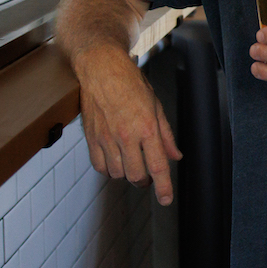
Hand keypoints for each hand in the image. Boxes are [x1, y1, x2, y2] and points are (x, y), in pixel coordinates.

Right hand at [74, 42, 182, 203]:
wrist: (101, 68)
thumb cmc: (130, 83)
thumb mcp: (156, 106)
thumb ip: (166, 135)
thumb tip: (174, 156)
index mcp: (146, 127)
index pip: (157, 166)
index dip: (163, 187)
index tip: (166, 199)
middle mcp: (126, 136)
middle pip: (136, 175)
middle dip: (144, 180)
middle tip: (148, 175)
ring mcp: (106, 138)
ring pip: (117, 174)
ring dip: (126, 174)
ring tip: (131, 163)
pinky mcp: (91, 138)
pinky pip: (99, 166)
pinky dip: (108, 169)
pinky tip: (114, 159)